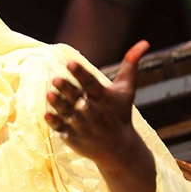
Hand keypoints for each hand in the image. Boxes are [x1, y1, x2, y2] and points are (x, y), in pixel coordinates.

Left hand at [45, 40, 149, 165]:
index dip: (80, 73)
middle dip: (67, 89)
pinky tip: (46, 114)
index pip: (91, 83)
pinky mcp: (75, 137)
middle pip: (78, 98)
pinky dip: (55, 123)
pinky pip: (62, 129)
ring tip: (48, 93)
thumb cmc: (120, 112)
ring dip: (58, 104)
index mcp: (104, 98)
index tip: (70, 63)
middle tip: (55, 78)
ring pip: (68, 113)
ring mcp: (83, 126)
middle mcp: (94, 111)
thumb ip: (130, 66)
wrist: (120, 149)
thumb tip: (144, 42)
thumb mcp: (126, 90)